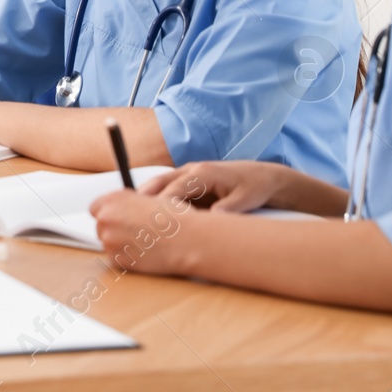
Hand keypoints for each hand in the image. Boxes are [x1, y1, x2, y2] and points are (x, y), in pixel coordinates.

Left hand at [88, 189, 201, 274]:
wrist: (187, 238)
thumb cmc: (175, 218)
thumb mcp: (148, 199)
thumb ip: (128, 204)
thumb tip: (121, 210)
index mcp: (114, 199)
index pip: (96, 208)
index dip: (107, 214)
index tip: (115, 219)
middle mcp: (107, 217)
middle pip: (100, 227)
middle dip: (113, 230)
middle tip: (133, 234)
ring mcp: (110, 240)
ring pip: (108, 244)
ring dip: (120, 245)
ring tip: (144, 243)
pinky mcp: (118, 259)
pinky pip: (116, 260)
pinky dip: (127, 259)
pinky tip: (145, 254)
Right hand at [137, 160, 293, 213]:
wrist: (262, 177)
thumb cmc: (253, 187)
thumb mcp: (245, 200)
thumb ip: (228, 210)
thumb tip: (212, 220)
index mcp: (203, 172)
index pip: (175, 188)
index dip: (162, 204)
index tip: (152, 220)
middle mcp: (190, 170)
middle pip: (159, 183)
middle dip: (143, 199)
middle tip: (129, 216)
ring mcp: (187, 175)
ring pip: (158, 185)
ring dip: (144, 199)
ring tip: (130, 216)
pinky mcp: (187, 184)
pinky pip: (166, 191)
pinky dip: (155, 202)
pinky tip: (148, 218)